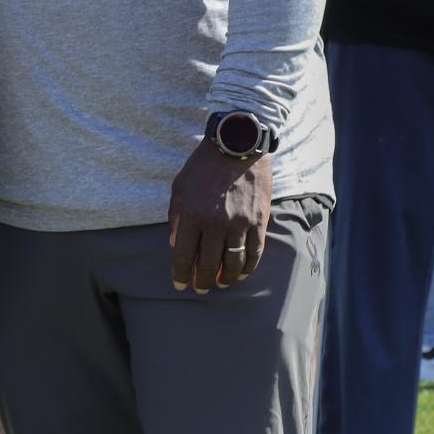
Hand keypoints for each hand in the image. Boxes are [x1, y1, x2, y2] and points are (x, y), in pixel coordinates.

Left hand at [168, 141, 272, 295]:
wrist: (237, 145)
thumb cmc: (204, 165)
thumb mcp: (179, 187)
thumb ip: (176, 217)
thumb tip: (174, 244)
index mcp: (193, 215)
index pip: (184, 256)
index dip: (180, 275)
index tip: (180, 285)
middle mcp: (216, 223)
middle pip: (208, 265)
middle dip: (202, 281)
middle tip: (200, 288)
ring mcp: (240, 224)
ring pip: (233, 263)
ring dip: (226, 278)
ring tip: (220, 283)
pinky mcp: (259, 221)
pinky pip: (255, 252)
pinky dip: (248, 267)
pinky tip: (241, 273)